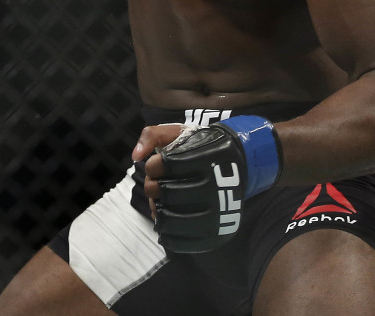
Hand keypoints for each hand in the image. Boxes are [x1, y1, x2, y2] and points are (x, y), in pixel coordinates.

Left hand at [136, 116, 281, 253]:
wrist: (238, 167)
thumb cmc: (201, 149)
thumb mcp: (180, 132)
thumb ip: (152, 135)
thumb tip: (135, 156)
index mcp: (207, 159)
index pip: (166, 165)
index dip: (153, 166)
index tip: (157, 165)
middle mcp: (216, 187)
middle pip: (167, 192)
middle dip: (153, 187)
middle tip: (156, 184)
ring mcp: (218, 213)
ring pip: (173, 218)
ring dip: (158, 210)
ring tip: (159, 202)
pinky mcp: (217, 233)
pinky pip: (185, 242)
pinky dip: (168, 236)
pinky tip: (164, 225)